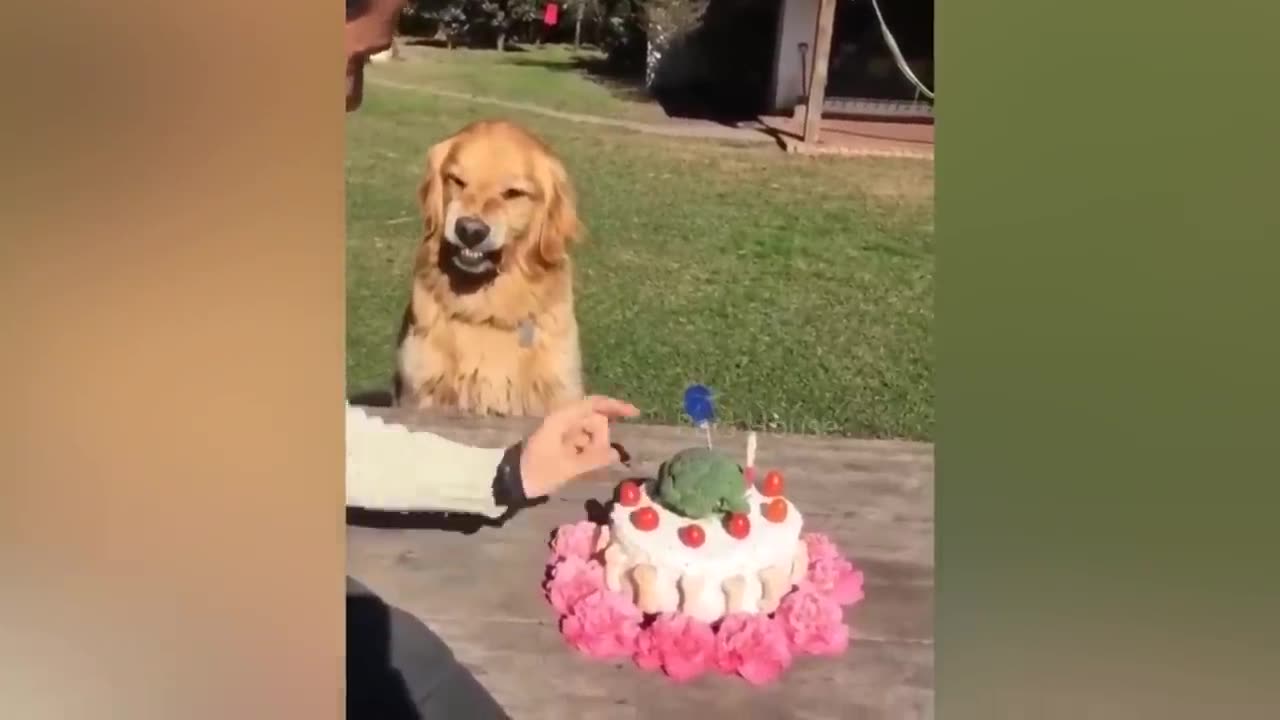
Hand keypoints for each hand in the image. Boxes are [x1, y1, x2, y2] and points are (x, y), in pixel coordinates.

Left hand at [520, 395, 639, 497]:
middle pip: (594, 420)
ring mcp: (561, 430)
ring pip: (589, 432)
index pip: (593, 404)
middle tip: (599, 459)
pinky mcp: (560, 442)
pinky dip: (587, 450)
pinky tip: (583, 464)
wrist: (511, 481)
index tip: (634, 414)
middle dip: (602, 437)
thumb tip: (616, 453)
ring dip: (594, 446)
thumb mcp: (567, 468)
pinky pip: (581, 441)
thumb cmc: (538, 472)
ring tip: (584, 465)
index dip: (615, 406)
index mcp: (562, 419)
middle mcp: (563, 420)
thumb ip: (593, 459)